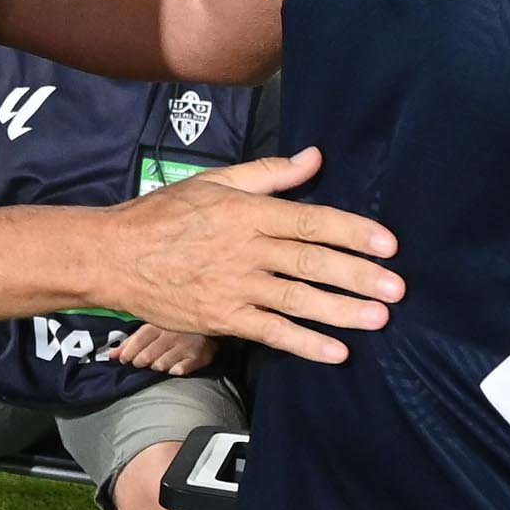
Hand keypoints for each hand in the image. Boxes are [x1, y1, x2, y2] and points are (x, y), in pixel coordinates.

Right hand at [101, 146, 398, 363]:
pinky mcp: (222, 318)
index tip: (387, 244)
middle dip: (357, 275)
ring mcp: (234, 287)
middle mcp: (246, 250)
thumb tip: (315, 157)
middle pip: (311, 262)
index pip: (310, 220)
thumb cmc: (163, 215)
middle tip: (396, 288)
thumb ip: (269, 174)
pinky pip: (270, 332)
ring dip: (340, 311)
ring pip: (296, 300)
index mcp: (247, 213)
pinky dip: (303, 343)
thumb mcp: (215, 182)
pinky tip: (334, 352)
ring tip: (377, 319)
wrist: (113, 255)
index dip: (352, 232)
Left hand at [109, 321, 216, 376]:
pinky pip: (182, 369)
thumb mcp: (153, 330)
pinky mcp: (200, 356)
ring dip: (157, 366)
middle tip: (140, 363)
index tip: (124, 360)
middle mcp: (173, 333)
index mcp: (160, 323)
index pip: (140, 338)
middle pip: (148, 354)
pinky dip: (175, 370)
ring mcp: (187, 344)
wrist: (209, 325)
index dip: (129, 351)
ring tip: (157, 365)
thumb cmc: (175, 330)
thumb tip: (111, 355)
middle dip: (140, 362)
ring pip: (162, 364)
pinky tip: (173, 369)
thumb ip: (132, 342)